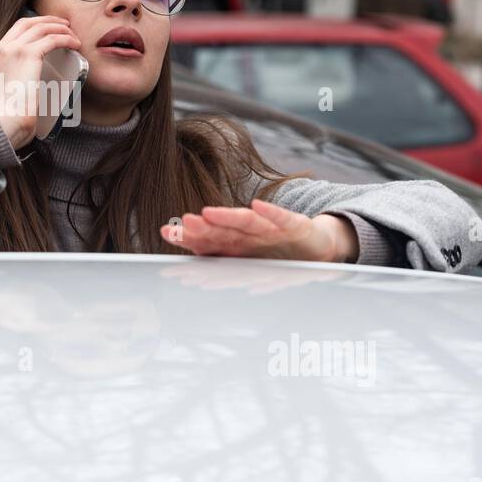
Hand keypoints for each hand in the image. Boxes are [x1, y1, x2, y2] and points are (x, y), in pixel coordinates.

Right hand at [0, 14, 80, 150]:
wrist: (1, 125)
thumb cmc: (3, 119)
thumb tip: (4, 86)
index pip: (14, 32)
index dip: (33, 27)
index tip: (48, 31)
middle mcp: (0, 49)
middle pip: (26, 23)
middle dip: (47, 21)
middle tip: (64, 26)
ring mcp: (12, 50)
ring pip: (40, 27)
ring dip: (59, 27)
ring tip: (72, 34)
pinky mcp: (27, 55)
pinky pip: (51, 38)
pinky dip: (65, 38)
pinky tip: (75, 43)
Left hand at [160, 200, 358, 263]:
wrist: (315, 248)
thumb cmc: (275, 253)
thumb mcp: (248, 262)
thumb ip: (221, 264)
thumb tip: (188, 275)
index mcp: (235, 244)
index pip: (207, 240)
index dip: (187, 237)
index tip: (166, 233)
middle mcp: (248, 234)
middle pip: (222, 229)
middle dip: (201, 226)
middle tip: (182, 222)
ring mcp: (270, 228)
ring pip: (246, 221)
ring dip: (228, 217)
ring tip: (209, 213)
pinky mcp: (294, 225)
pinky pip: (281, 218)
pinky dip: (271, 212)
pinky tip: (258, 205)